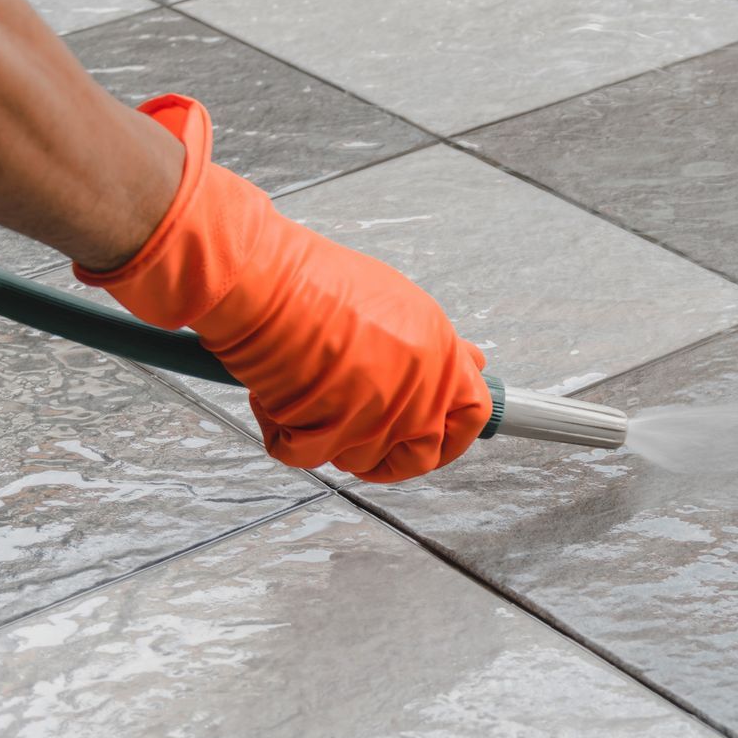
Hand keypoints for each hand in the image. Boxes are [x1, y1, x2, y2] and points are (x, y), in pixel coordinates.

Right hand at [77, 95, 490, 481]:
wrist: (263, 278)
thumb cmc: (317, 281)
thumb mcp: (398, 305)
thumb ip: (437, 347)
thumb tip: (474, 365)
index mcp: (439, 355)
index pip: (473, 415)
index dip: (456, 434)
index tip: (436, 438)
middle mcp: (417, 391)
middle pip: (419, 455)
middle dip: (388, 452)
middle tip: (355, 429)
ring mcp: (376, 416)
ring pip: (360, 459)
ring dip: (330, 436)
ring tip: (307, 389)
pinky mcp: (329, 432)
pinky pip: (306, 455)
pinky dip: (284, 433)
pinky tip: (275, 395)